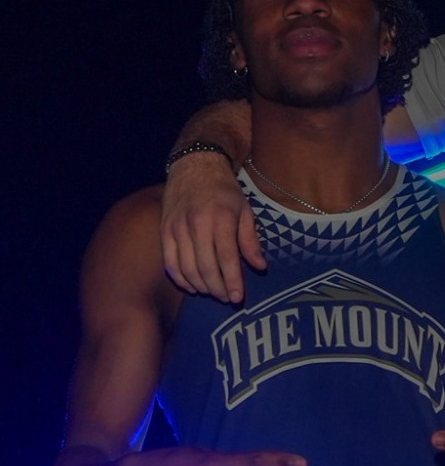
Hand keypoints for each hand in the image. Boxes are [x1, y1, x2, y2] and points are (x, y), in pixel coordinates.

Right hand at [163, 152, 264, 303]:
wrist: (195, 166)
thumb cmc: (225, 191)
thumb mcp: (245, 210)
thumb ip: (250, 240)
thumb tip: (259, 267)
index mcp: (221, 219)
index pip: (227, 258)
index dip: (232, 281)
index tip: (238, 298)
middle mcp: (197, 224)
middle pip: (205, 267)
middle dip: (217, 288)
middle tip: (227, 298)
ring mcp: (177, 228)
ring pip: (186, 268)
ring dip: (200, 286)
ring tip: (213, 292)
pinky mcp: (164, 230)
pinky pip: (169, 262)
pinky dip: (180, 278)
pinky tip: (192, 286)